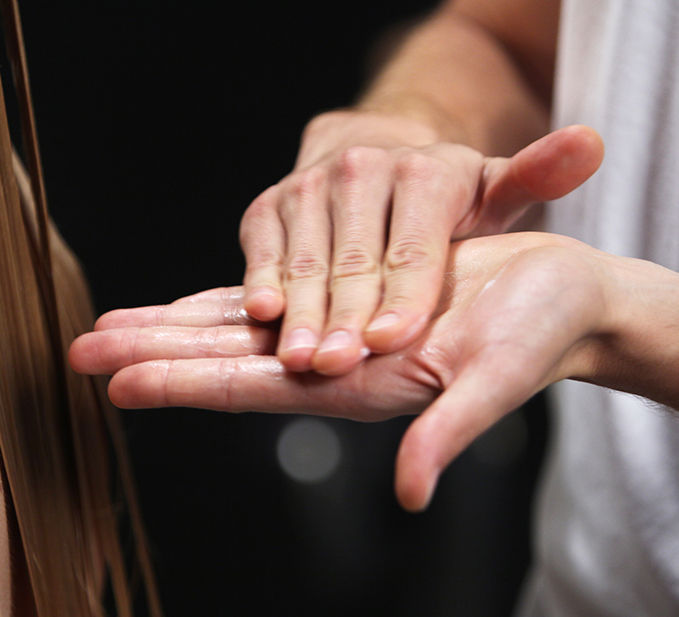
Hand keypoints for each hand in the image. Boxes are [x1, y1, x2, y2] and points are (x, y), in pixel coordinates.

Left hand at [70, 232, 618, 510]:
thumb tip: (413, 492)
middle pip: (230, 361)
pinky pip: (277, 297)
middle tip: (83, 352)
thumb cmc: (542, 332)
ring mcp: (343, 329)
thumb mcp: (500, 377)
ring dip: (177, 326)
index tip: (118, 383)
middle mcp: (341, 361)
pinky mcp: (354, 297)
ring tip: (117, 326)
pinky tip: (196, 301)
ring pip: (241, 328)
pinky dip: (228, 298)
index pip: (255, 388)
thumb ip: (451, 432)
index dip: (186, 385)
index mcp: (366, 384)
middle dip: (156, 355)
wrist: (561, 297)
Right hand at [239, 109, 603, 374]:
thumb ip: (534, 177)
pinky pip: (263, 247)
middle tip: (336, 363)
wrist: (372, 153)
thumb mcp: (489, 188)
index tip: (388, 341)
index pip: (414, 249)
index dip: (402, 297)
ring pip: (305, 259)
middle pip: (354, 259)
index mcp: (424, 174)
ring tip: (297, 357)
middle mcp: (362, 170)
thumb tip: (587, 146)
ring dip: (299, 311)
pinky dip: (260, 279)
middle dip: (344, 316)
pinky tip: (261, 313)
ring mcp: (309, 185)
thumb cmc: (435, 194)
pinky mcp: (270, 204)